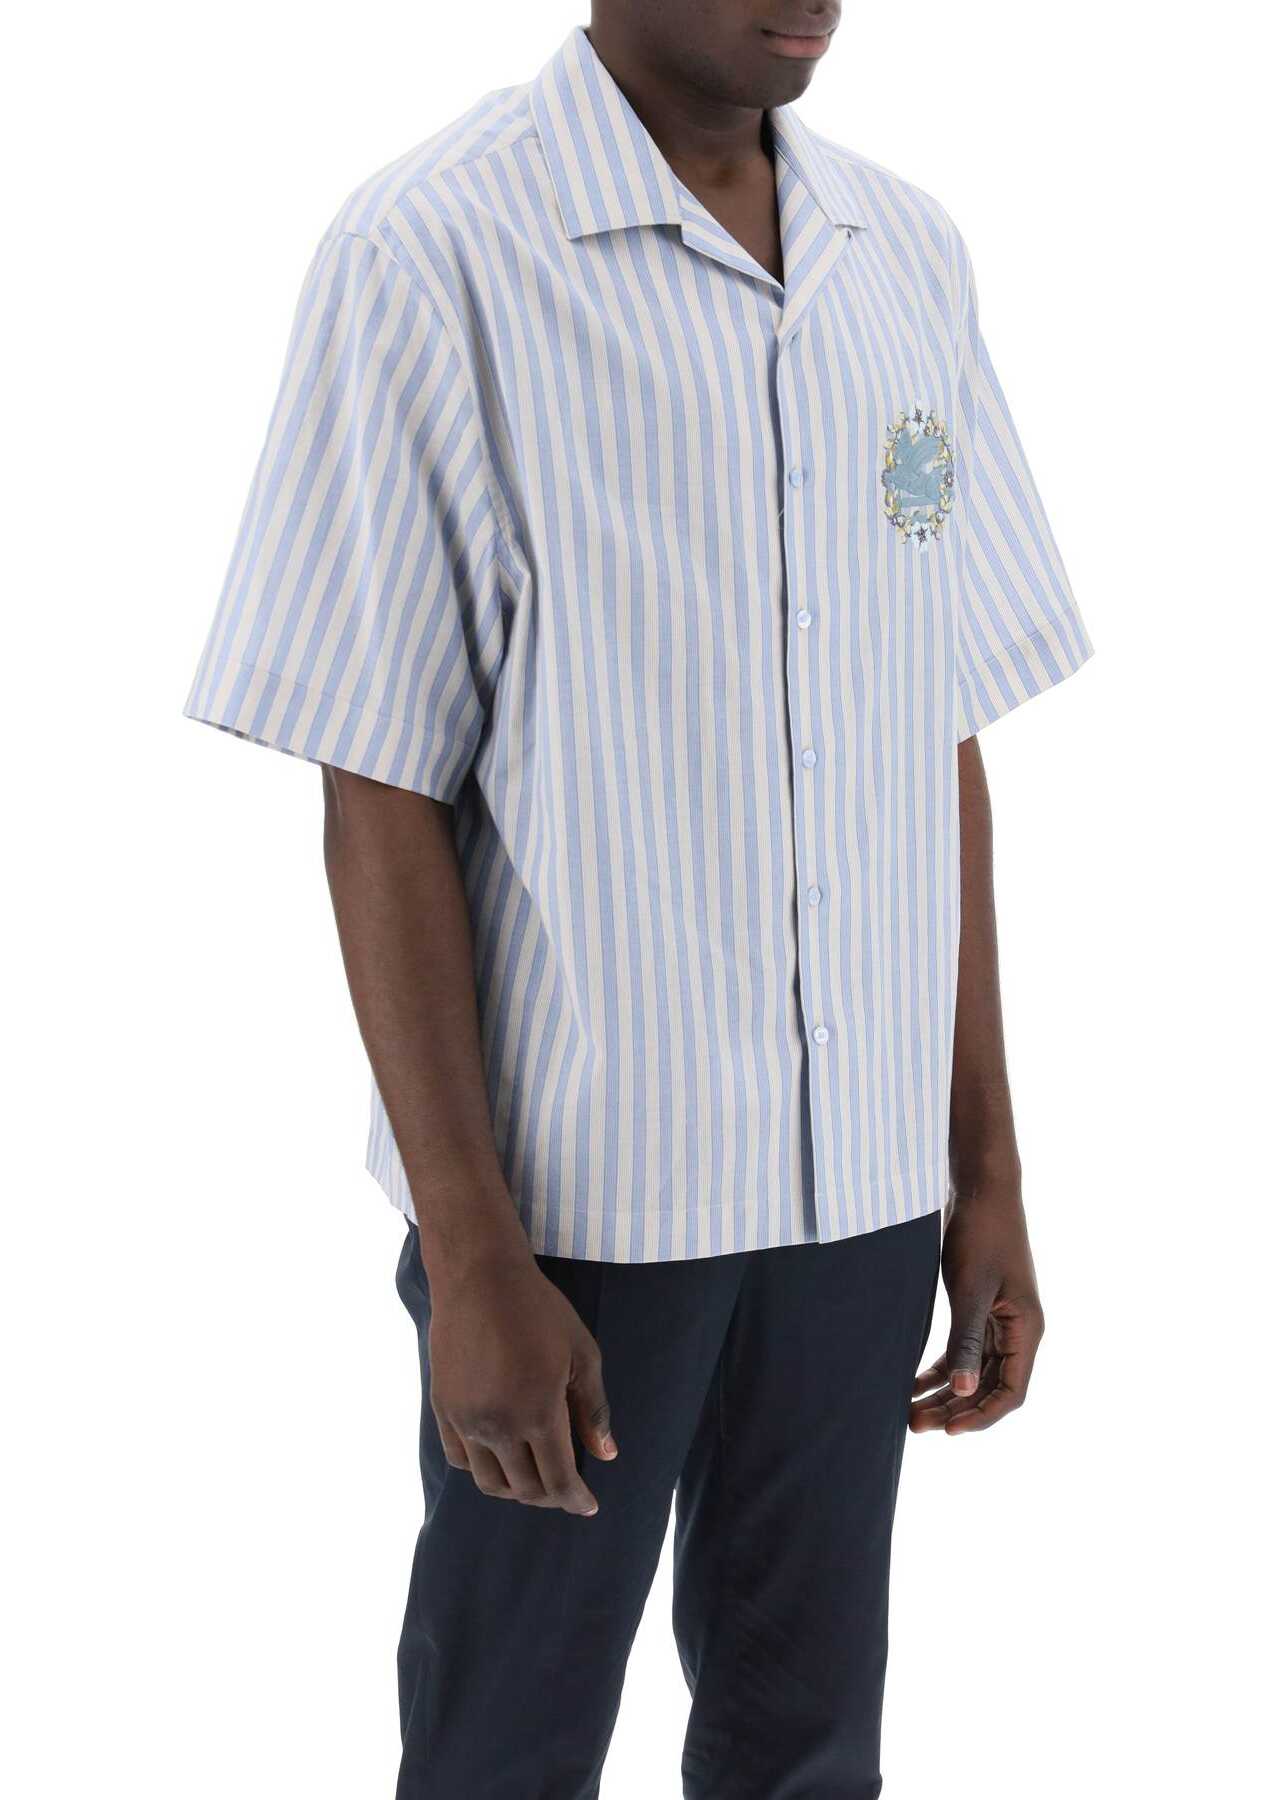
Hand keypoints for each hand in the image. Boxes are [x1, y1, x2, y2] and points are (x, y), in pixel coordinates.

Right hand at [426, 1251, 616, 1513]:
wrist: (479, 1279)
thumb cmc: (539, 1310)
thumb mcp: (582, 1354)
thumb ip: (592, 1409)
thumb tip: (605, 1456)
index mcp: (537, 1413)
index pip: (559, 1480)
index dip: (576, 1500)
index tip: (589, 1506)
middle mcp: (498, 1426)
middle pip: (525, 1488)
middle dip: (551, 1498)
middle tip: (567, 1490)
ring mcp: (465, 1420)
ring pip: (490, 1482)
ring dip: (516, 1490)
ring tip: (534, 1480)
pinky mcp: (443, 1409)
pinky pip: (460, 1459)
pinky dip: (483, 1469)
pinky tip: (499, 1459)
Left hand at [910, 1188, 1043, 1434]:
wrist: (980, 1189)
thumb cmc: (981, 1234)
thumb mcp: (971, 1291)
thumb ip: (966, 1341)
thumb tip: (960, 1393)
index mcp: (1027, 1330)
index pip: (1010, 1393)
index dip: (981, 1416)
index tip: (948, 1431)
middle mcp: (1018, 1332)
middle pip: (989, 1388)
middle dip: (955, 1409)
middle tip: (914, 1425)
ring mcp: (1000, 1322)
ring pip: (973, 1372)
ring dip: (945, 1393)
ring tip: (909, 1412)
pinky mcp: (980, 1309)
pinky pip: (964, 1351)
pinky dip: (941, 1368)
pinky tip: (913, 1382)